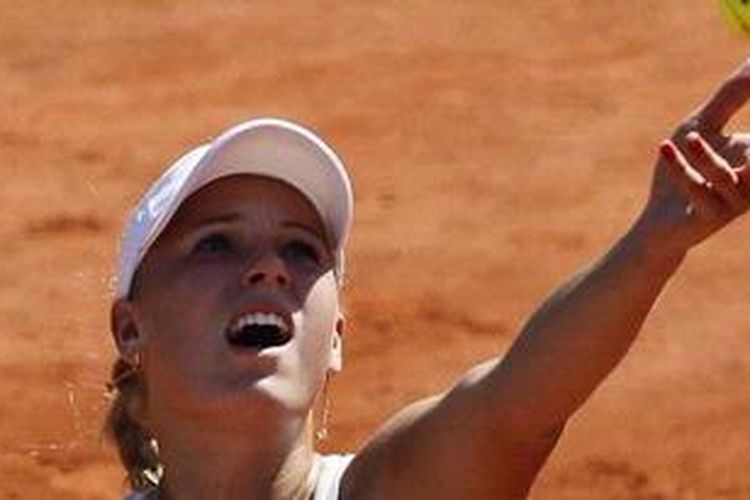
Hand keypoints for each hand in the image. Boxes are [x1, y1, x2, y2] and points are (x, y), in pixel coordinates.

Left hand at [639, 58, 749, 257]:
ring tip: (688, 138)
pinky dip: (680, 169)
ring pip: (726, 174)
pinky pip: (699, 189)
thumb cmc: (683, 169)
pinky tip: (664, 148)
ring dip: (705, 155)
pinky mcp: (712, 218)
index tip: (738, 92)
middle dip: (737, 150)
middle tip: (697, 136)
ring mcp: (735, 203)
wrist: (660, 221)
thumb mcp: (703, 125)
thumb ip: (732, 94)